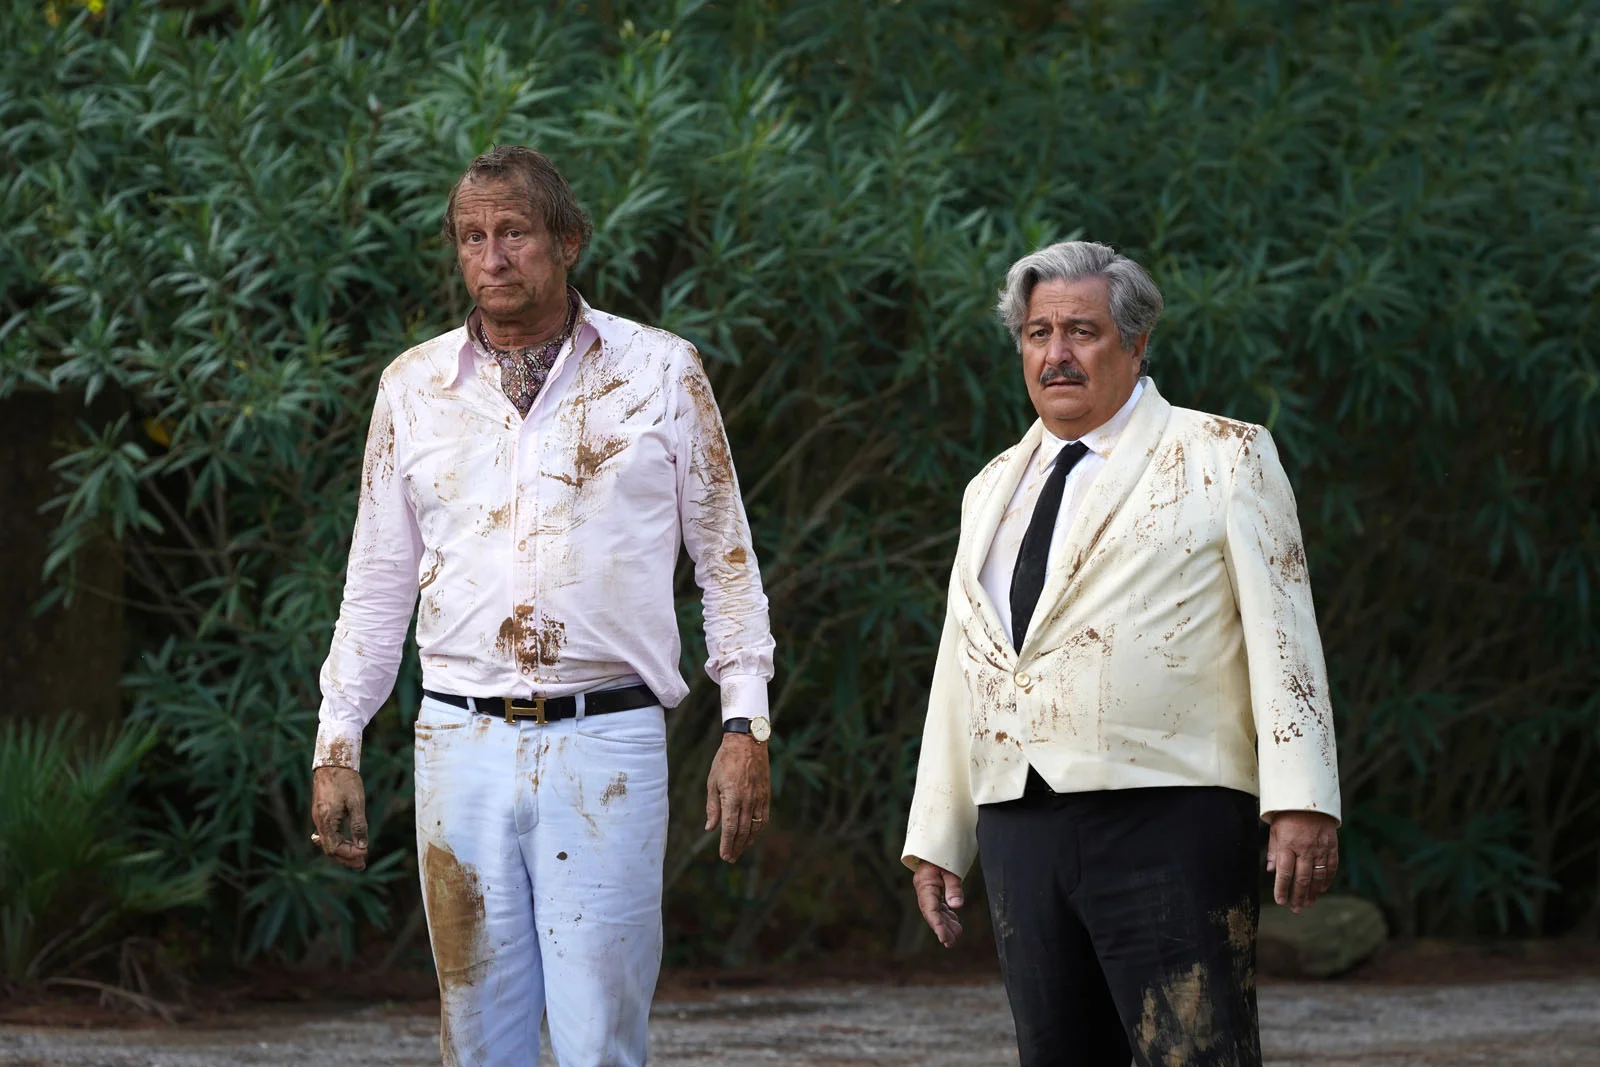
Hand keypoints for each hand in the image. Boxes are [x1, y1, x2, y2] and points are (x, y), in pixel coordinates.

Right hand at [311, 766, 368, 870]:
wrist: (332, 763)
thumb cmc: (346, 780)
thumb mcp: (356, 802)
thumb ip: (359, 825)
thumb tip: (363, 846)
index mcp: (326, 820)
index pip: (335, 848)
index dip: (350, 854)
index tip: (365, 853)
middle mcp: (319, 822)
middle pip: (330, 849)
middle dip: (346, 858)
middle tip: (362, 866)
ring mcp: (318, 818)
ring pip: (328, 842)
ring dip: (343, 852)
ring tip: (358, 858)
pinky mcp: (321, 814)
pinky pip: (327, 834)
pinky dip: (337, 842)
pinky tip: (344, 845)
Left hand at [705, 732, 769, 862]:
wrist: (747, 742)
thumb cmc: (725, 760)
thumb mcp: (712, 782)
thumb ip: (713, 807)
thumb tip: (710, 827)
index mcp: (732, 797)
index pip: (730, 828)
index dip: (727, 844)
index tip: (724, 856)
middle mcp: (748, 800)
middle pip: (743, 831)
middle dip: (736, 847)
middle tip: (730, 858)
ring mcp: (759, 798)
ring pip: (755, 826)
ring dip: (748, 841)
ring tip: (741, 850)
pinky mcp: (766, 794)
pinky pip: (764, 817)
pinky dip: (759, 829)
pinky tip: (753, 835)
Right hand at [912, 860, 964, 946]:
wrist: (934, 842)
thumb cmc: (942, 853)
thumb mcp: (950, 869)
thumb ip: (954, 887)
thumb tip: (957, 906)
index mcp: (925, 885)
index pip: (931, 910)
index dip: (938, 926)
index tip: (945, 939)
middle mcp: (924, 890)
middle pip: (932, 914)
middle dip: (941, 929)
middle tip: (951, 943)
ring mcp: (928, 890)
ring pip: (936, 911)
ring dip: (945, 923)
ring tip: (957, 934)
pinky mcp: (933, 889)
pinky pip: (939, 905)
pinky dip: (947, 915)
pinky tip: (955, 923)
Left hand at [1267, 810, 1338, 912]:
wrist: (1310, 798)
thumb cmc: (1288, 814)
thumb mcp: (1275, 830)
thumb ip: (1274, 851)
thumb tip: (1271, 871)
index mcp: (1287, 844)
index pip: (1284, 873)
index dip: (1282, 890)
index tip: (1281, 901)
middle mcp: (1305, 849)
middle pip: (1302, 879)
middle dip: (1298, 896)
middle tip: (1296, 909)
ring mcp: (1320, 848)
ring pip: (1317, 876)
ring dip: (1313, 893)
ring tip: (1308, 903)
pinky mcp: (1332, 846)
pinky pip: (1331, 867)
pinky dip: (1327, 880)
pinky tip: (1322, 889)